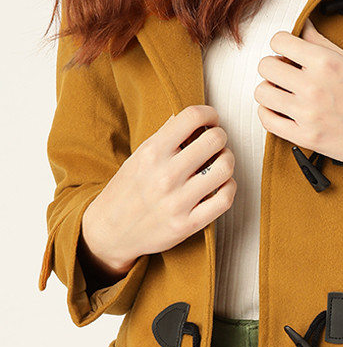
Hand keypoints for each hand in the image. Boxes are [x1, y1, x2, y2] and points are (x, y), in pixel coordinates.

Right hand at [79, 105, 236, 277]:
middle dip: (220, 137)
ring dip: (227, 161)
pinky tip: (220, 185)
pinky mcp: (187, 224)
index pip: (192, 117)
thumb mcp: (138, 157)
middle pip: (215, 140)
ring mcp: (177, 201)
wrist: (109, 232)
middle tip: (215, 143)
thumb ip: (165, 137)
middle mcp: (165, 175)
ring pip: (225, 168)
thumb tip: (190, 118)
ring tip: (219, 163)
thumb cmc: (126, 190)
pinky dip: (229, 187)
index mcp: (151, 152)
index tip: (211, 120)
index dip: (209, 114)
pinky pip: (225, 199)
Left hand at [254, 22, 342, 191]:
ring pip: (262, 93)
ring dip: (270, 90)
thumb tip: (304, 28)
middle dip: (275, 67)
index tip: (289, 52)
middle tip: (286, 73)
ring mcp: (307, 113)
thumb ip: (324, 45)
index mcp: (326, 62)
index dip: (282, 45)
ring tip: (284, 93)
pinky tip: (282, 111)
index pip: (279, 41)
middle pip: (266, 66)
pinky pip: (268, 121)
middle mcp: (312, 86)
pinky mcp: (305, 138)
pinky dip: (270, 114)